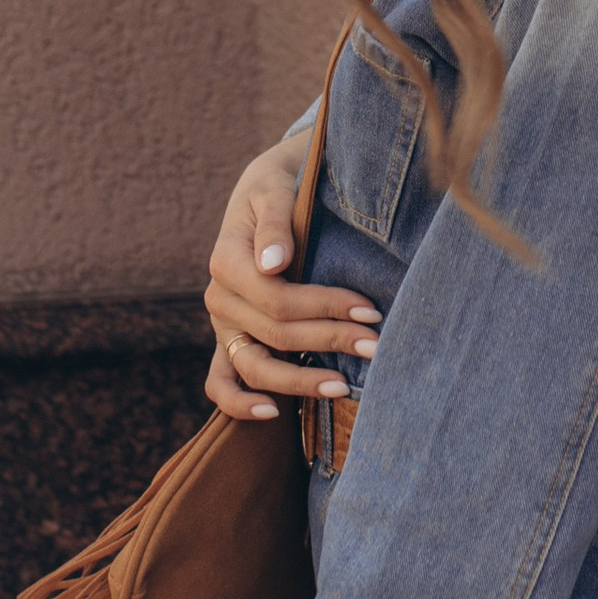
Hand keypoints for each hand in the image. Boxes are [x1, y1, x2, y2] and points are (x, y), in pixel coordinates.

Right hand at [203, 135, 380, 420]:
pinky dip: (239, 404)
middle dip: (330, 340)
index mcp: (226, 260)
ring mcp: (224, 325)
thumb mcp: (275, 188)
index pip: (278, 298)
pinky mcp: (230, 341)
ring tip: (343, 386)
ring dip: (299, 381)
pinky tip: (274, 413)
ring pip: (254, 367)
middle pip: (276, 333)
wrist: (266, 190)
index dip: (324, 308)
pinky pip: (221, 382)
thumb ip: (274, 221)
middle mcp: (219, 298)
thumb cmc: (278, 185)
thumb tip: (272, 262)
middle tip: (377, 345)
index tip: (371, 309)